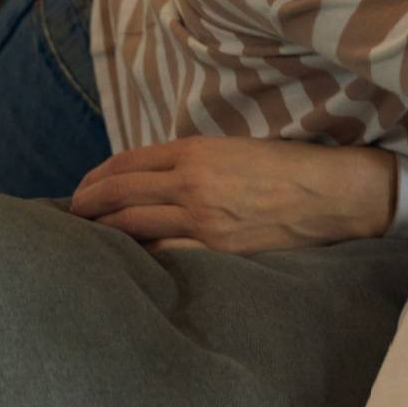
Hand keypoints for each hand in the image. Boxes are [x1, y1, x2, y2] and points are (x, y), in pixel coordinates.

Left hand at [68, 137, 398, 253]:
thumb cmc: (291, 166)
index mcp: (196, 152)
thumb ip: (194, 160)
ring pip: (131, 226)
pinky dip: (139, 254)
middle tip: (72, 216)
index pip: (126, 163)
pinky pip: (162, 253)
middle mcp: (191, 183)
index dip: (96, 176)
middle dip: (87, 206)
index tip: (83, 189)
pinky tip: (130, 258)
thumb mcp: (237, 148)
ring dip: (104, 231)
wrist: (335, 193)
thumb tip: (152, 179)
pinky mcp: (218, 248)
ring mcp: (202, 219)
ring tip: (91, 238)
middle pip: (118, 194)